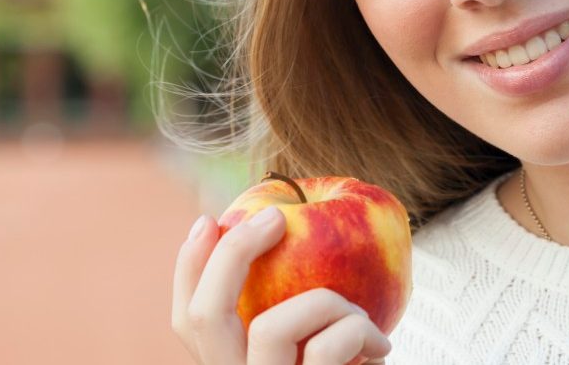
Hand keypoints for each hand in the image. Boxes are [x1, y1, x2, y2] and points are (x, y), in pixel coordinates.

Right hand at [172, 207, 391, 363]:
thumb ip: (298, 313)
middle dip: (232, 255)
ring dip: (326, 303)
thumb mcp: (321, 346)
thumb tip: (280, 233)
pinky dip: (358, 332)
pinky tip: (381, 349)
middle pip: (203, 317)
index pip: (187, 323)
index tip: (211, 219)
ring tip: (361, 320)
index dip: (189, 269)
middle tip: (275, 218)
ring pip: (271, 328)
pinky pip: (326, 348)